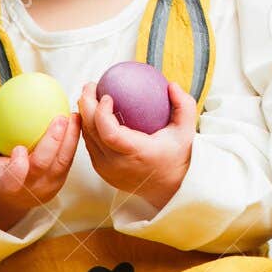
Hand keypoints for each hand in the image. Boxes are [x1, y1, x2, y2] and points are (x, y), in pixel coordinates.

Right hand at [0, 94, 79, 232]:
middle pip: (42, 166)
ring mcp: (46, 184)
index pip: (9, 179)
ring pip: (61, 162)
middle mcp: (27, 186)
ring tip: (72, 116)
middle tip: (59, 118)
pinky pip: (69, 158)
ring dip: (69, 138)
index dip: (16, 168)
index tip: (19, 148)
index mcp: (3, 180)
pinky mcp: (61, 179)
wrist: (12, 187)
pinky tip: (76, 120)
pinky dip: (73, 139)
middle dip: (52, 143)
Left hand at [78, 79, 197, 211]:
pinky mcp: (102, 172)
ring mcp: (107, 170)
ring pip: (87, 139)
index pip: (110, 134)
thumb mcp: (186, 130)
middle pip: (92, 133)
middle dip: (86, 105)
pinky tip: (92, 113)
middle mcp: (118, 164)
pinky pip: (90, 146)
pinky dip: (89, 128)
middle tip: (91, 86)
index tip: (107, 96)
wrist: (169, 186)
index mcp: (137, 153)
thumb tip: (171, 85)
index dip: (102, 113)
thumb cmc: (177, 157)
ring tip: (89, 95)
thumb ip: (183, 105)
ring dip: (84, 115)